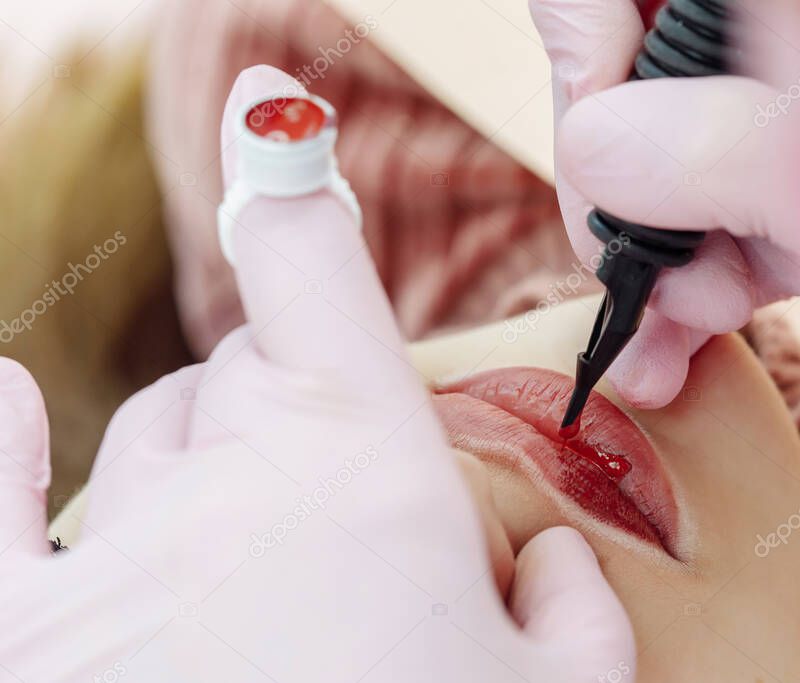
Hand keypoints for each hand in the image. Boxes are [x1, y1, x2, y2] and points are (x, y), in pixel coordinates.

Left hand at [0, 67, 633, 682]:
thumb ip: (573, 614)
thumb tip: (549, 558)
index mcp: (367, 476)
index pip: (315, 275)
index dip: (301, 197)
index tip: (279, 129)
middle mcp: (226, 490)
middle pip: (248, 376)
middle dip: (294, 418)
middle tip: (343, 519)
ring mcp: (110, 565)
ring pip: (152, 443)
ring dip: (204, 472)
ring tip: (253, 569)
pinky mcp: (21, 640)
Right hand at [531, 0, 799, 407]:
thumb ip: (735, 147)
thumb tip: (595, 149)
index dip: (585, 55)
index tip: (603, 164)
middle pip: (637, 70)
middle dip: (622, 190)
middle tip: (646, 287)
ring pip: (667, 155)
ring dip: (648, 256)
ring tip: (671, 341)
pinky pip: (717, 211)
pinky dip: (687, 280)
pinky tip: (682, 341)